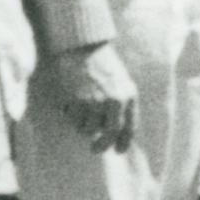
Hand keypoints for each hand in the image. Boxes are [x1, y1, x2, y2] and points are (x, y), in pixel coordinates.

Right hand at [43, 38, 140, 153]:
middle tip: (95, 150)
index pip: (129, 127)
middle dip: (102, 146)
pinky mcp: (77, 101)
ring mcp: (95, 102)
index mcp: (128, 96)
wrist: (83, 48)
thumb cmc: (101, 65)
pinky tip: (70, 100)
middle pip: (109, 134)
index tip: (118, 151)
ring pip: (88, 129)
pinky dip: (70, 115)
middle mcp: (114, 101)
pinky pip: (73, 120)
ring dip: (83, 124)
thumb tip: (118, 133)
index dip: (124, 142)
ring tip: (80, 107)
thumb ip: (123, 104)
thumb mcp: (121, 82)